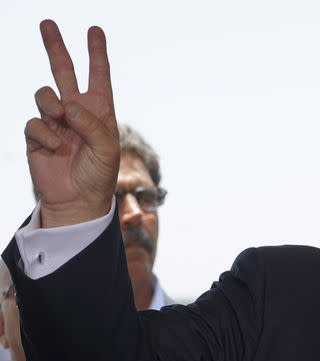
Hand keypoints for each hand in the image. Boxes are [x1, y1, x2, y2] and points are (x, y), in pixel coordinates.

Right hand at [24, 20, 119, 227]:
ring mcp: (55, 121)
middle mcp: (76, 112)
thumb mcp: (106, 149)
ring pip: (44, 94)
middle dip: (56, 47)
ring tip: (60, 119)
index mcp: (99, 111)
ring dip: (50, 103)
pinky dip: (43, 132)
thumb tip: (66, 105)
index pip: (98, 76)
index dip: (96, 53)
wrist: (77, 201)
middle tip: (47, 23)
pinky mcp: (36, 135)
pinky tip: (53, 147)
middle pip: (63, 71)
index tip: (95, 30)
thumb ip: (91, 124)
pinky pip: (34, 121)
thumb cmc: (98, 175)